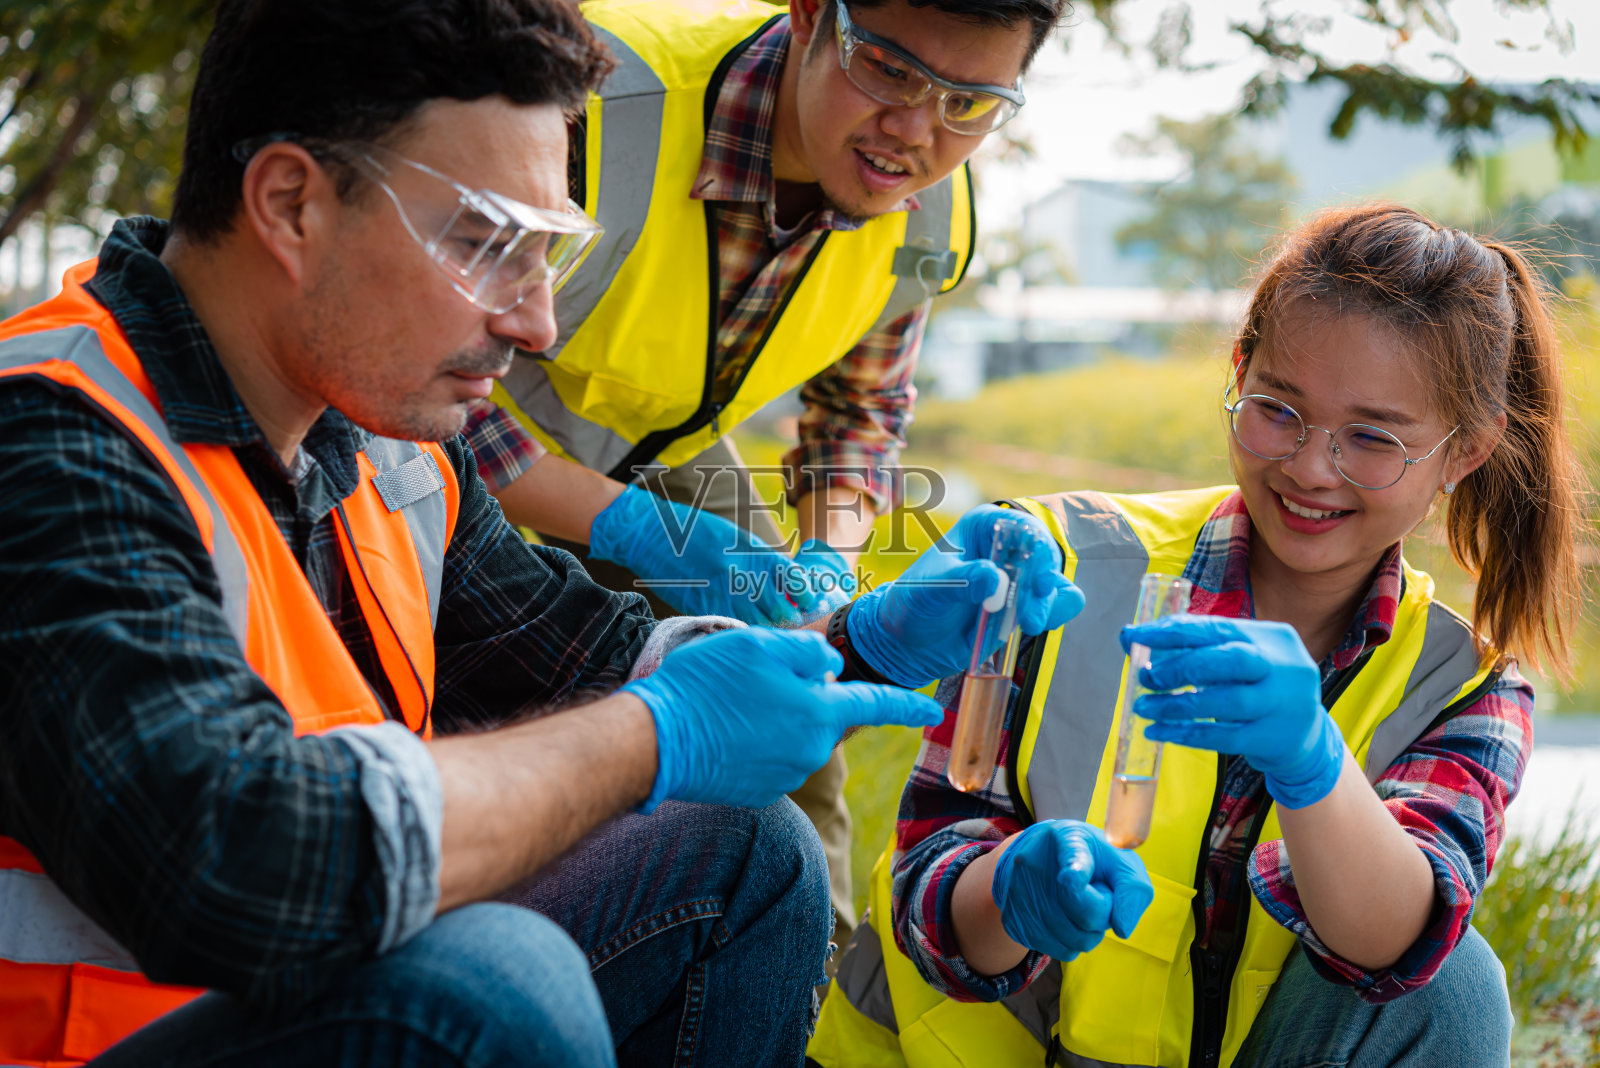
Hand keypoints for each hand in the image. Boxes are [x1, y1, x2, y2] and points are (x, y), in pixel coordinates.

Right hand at [590, 486, 849, 625]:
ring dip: (768, 631)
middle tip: (795, 628)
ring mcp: (721, 592)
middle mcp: (742, 574)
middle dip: (790, 621)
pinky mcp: (702, 606)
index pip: (795, 580)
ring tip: (774, 636)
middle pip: (780, 609)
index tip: (812, 604)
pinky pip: (731, 627)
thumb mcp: (737, 539)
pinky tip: (746, 636)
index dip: (807, 596)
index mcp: (755, 552)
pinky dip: (742, 633)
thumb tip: (786, 584)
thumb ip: (762, 561)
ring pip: (757, 623)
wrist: (653, 533)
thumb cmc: (696, 533)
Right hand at [623, 627, 941, 809]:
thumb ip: (808, 653)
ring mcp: (783, 777)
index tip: (933, 711)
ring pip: (796, 734)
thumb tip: (831, 669)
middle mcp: (809, 752)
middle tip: (754, 675)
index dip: (907, 706)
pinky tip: (724, 727)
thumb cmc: (705, 685)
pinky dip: (758, 739)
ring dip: (778, 716)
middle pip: (824, 715)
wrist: (653, 741)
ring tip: (730, 701)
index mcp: (818, 714)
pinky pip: (772, 756)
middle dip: (805, 695)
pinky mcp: (758, 792)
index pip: (875, 706)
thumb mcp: (760, 645)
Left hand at [846, 505, 1084, 687]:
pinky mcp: (1025, 606)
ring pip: (1056, 585)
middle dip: (1042, 588)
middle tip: (1029, 618)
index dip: (1038, 551)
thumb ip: (962, 582)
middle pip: (1046, 558)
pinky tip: (1029, 627)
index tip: (1040, 581)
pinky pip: (1057, 606)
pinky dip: (1053, 615)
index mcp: (985, 527)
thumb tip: (995, 579)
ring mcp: (1019, 579)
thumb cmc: (914, 603)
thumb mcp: (932, 590)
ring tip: (1027, 625)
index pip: (1023, 528)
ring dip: (1048, 606)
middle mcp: (1007, 548)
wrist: (908, 642)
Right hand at [991, 821, 1152, 961]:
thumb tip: (1121, 929)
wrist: (1037, 851)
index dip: (1075, 872)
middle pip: (1088, 916)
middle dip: (1104, 912)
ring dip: (1090, 931)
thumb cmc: (1090, 857)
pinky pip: (1062, 951)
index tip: (1072, 878)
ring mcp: (1020, 895)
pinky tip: (1067, 918)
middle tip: (1096, 892)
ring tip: (1080, 903)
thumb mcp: (1117, 857)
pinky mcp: (1014, 921)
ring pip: (1076, 941)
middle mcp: (1035, 865)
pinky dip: (1073, 942)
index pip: (1073, 859)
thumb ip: (1132, 888)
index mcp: (1066, 839)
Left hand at [1123, 616, 1345, 809]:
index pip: (1217, 627)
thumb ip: (1194, 647)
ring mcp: (1281, 704)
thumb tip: (1130, 638)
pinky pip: (1221, 737)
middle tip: (1147, 677)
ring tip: (1143, 706)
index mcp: (1271, 637)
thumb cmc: (1259, 687)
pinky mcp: (1271, 739)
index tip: (1134, 636)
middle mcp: (1282, 667)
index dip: (1173, 632)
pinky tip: (1158, 731)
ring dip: (1175, 704)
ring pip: (1224, 702)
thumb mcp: (1239, 659)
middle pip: (1230, 660)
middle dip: (1181, 666)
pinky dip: (1184, 733)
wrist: (1305, 736)